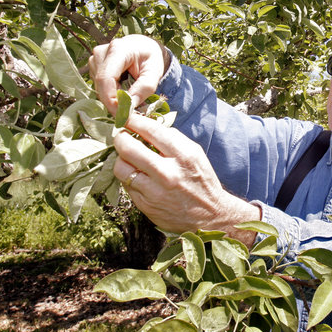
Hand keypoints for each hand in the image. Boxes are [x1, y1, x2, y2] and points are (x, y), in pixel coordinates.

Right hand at [88, 35, 165, 114]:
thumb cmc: (150, 58)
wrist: (143, 47)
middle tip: (130, 114)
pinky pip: (99, 86)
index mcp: (118, 49)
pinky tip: (123, 91)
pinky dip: (111, 93)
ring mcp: (95, 59)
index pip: (106, 78)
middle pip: (101, 85)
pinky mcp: (94, 66)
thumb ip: (144, 88)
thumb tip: (130, 106)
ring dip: (113, 98)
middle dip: (114, 102)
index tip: (122, 115)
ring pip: (99, 87)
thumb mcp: (154, 72)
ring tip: (130, 97)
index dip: (111, 99)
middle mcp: (101, 52)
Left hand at [113, 113, 259, 245]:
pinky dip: (129, 177)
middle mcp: (168, 173)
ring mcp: (154, 191)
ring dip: (121, 159)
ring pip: (120, 167)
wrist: (210, 216)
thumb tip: (147, 125)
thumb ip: (173, 139)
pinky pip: (126, 185)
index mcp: (183, 156)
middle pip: (128, 148)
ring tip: (129, 158)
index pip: (150, 130)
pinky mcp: (146, 206)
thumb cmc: (202, 181)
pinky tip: (138, 176)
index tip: (125, 116)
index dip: (132, 120)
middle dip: (120, 138)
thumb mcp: (195, 154)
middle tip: (121, 136)